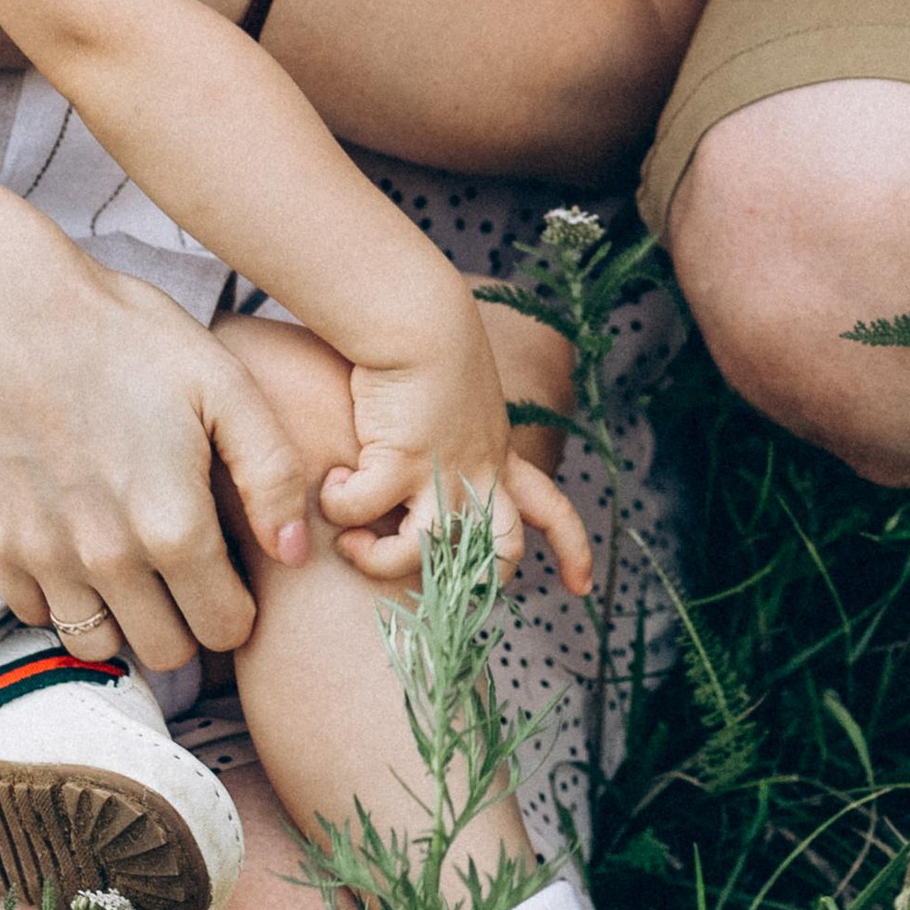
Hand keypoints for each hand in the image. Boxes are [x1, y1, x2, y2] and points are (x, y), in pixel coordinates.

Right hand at [0, 244, 312, 671]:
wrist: (13, 314)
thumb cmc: (130, 340)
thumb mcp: (226, 386)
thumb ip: (271, 475)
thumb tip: (292, 552)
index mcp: (174, 527)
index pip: (226, 630)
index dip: (242, 609)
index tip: (237, 576)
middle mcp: (109, 560)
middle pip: (167, 652)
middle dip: (189, 624)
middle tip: (193, 576)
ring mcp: (48, 557)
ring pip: (99, 646)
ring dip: (126, 621)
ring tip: (140, 570)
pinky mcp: (1, 545)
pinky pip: (39, 615)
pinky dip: (64, 598)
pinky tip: (85, 550)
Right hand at [317, 286, 593, 594]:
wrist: (419, 314)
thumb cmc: (424, 341)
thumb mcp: (451, 395)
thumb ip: (444, 427)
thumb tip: (417, 447)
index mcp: (497, 452)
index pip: (551, 508)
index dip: (571, 549)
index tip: (581, 586)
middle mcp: (479, 468)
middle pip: (502, 548)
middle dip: (478, 581)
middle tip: (443, 594)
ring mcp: (443, 470)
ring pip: (424, 551)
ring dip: (378, 559)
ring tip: (349, 543)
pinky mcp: (401, 461)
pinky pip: (363, 511)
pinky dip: (340, 504)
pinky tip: (329, 482)